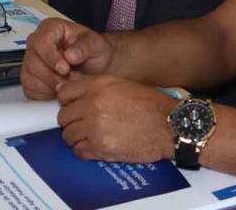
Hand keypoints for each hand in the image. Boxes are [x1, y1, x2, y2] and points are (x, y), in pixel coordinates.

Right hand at [22, 19, 115, 98]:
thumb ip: (84, 47)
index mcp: (50, 28)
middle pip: (33, 62)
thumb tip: (69, 55)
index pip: (41, 41)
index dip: (51, 57)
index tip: (65, 69)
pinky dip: (45, 94)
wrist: (94, 66)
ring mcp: (30, 61)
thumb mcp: (95, 45)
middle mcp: (36, 43)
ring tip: (69, 85)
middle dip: (52, 76)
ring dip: (50, 86)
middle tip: (70, 81)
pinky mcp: (29, 78)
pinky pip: (30, 89)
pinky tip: (59, 90)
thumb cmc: (92, 51)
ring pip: (29, 78)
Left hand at [57, 75, 178, 162]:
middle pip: (63, 116)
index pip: (64, 92)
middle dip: (72, 121)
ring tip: (93, 137)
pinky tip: (98, 146)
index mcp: (100, 85)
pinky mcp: (99, 148)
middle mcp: (93, 104)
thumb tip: (75, 94)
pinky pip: (79, 151)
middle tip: (85, 124)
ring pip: (68, 136)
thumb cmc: (153, 105)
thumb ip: (99, 88)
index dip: (68, 101)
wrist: (172, 126)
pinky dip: (85, 151)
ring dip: (78, 138)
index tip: (75, 107)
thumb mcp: (125, 85)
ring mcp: (94, 127)